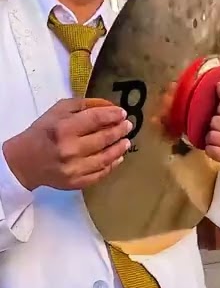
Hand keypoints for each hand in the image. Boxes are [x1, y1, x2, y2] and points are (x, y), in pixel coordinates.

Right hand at [3, 98, 132, 190]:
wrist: (23, 162)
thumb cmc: (43, 133)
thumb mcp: (58, 111)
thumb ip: (84, 105)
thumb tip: (111, 107)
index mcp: (64, 129)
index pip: (96, 119)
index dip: (112, 115)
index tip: (122, 113)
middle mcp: (70, 149)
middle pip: (104, 138)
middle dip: (120, 130)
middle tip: (128, 126)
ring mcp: (74, 168)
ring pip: (106, 158)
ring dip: (120, 148)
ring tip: (126, 141)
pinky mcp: (76, 182)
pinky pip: (101, 173)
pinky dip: (112, 165)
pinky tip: (118, 157)